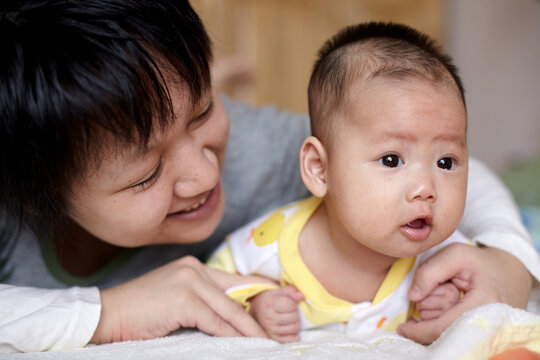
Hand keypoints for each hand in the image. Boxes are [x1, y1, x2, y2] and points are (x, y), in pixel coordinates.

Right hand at [90, 256, 266, 343]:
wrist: (105, 315)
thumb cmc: (138, 312)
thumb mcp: (176, 300)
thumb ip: (202, 302)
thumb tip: (230, 319)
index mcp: (194, 267)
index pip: (235, 279)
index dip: (260, 289)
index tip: (284, 298)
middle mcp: (194, 268)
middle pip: (237, 293)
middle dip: (261, 310)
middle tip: (283, 323)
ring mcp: (189, 281)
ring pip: (229, 310)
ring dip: (250, 329)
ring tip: (268, 340)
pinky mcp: (184, 299)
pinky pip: (216, 322)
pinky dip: (232, 335)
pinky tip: (246, 344)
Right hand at [249, 286, 303, 342]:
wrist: (257, 310)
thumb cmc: (270, 300)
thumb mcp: (279, 292)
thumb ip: (290, 291)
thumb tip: (301, 295)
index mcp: (270, 304)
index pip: (290, 305)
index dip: (293, 303)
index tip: (289, 302)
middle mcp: (269, 318)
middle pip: (294, 317)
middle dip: (295, 313)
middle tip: (290, 311)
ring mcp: (271, 330)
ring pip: (294, 328)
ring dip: (296, 323)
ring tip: (290, 319)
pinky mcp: (274, 338)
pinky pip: (290, 339)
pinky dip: (294, 335)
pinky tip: (291, 329)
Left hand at [397, 244, 531, 343]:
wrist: (508, 272)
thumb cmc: (478, 262)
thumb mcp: (454, 254)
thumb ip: (429, 272)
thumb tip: (412, 297)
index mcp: (482, 303)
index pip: (443, 326)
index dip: (419, 330)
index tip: (402, 328)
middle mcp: (486, 323)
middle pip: (440, 328)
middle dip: (430, 310)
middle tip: (443, 288)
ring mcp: (484, 331)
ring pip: (443, 332)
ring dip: (436, 314)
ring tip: (449, 294)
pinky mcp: (479, 333)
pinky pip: (451, 333)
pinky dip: (442, 320)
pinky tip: (446, 307)